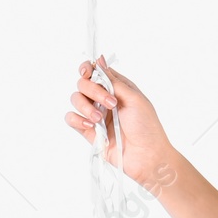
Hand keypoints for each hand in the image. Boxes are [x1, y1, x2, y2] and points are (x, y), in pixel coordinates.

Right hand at [65, 55, 173, 188]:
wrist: (146, 156)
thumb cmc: (146, 127)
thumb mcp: (134, 98)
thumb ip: (113, 82)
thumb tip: (99, 61)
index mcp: (117, 88)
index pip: (96, 72)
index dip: (88, 69)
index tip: (87, 72)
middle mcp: (104, 99)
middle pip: (83, 84)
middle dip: (91, 90)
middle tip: (109, 103)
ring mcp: (96, 115)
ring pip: (75, 100)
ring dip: (85, 107)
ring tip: (99, 119)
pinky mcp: (88, 132)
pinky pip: (71, 119)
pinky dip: (77, 120)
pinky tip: (91, 126)